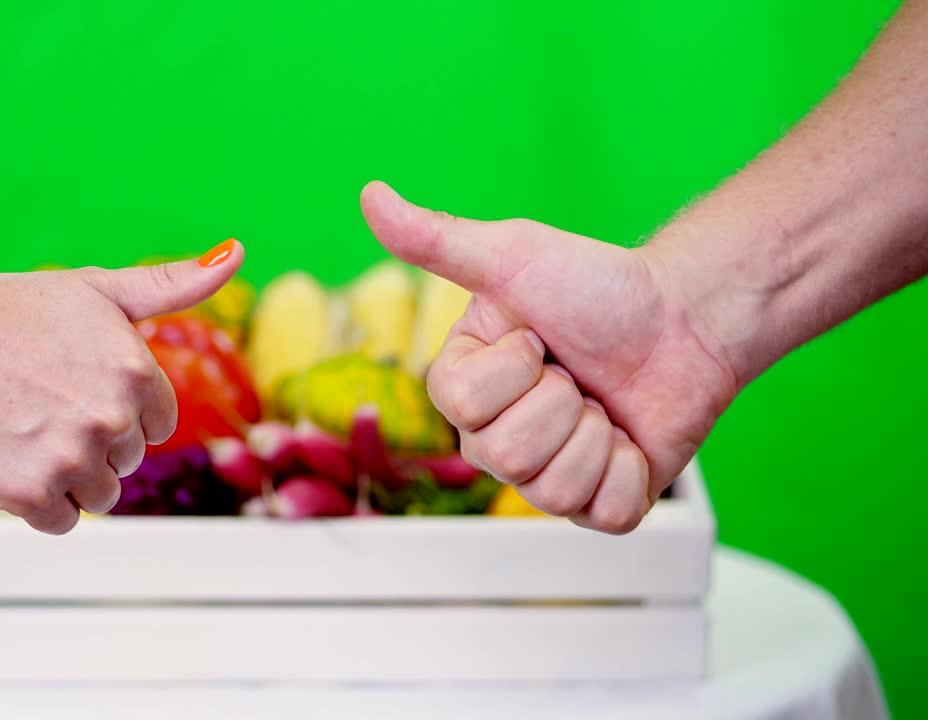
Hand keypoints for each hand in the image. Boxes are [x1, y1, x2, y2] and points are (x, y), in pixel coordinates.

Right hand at [0, 241, 242, 533]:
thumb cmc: (11, 307)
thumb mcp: (98, 287)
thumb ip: (173, 284)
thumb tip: (238, 253)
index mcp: (136, 371)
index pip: (158, 423)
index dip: (122, 409)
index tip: (81, 387)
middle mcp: (111, 418)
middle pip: (127, 459)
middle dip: (96, 438)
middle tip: (45, 401)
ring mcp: (70, 458)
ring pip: (101, 494)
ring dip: (71, 474)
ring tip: (29, 429)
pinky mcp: (28, 492)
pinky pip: (61, 520)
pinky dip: (41, 501)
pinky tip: (15, 457)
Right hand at [362, 183, 736, 532]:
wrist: (683, 318)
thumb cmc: (594, 286)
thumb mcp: (511, 256)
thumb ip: (435, 238)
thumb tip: (368, 192)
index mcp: (463, 389)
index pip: (464, 406)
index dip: (515, 368)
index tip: (537, 336)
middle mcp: (494, 441)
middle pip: (507, 456)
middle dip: (562, 402)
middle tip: (577, 373)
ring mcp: (545, 479)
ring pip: (553, 490)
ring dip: (596, 434)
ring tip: (603, 403)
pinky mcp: (600, 505)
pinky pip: (603, 512)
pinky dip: (629, 471)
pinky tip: (629, 437)